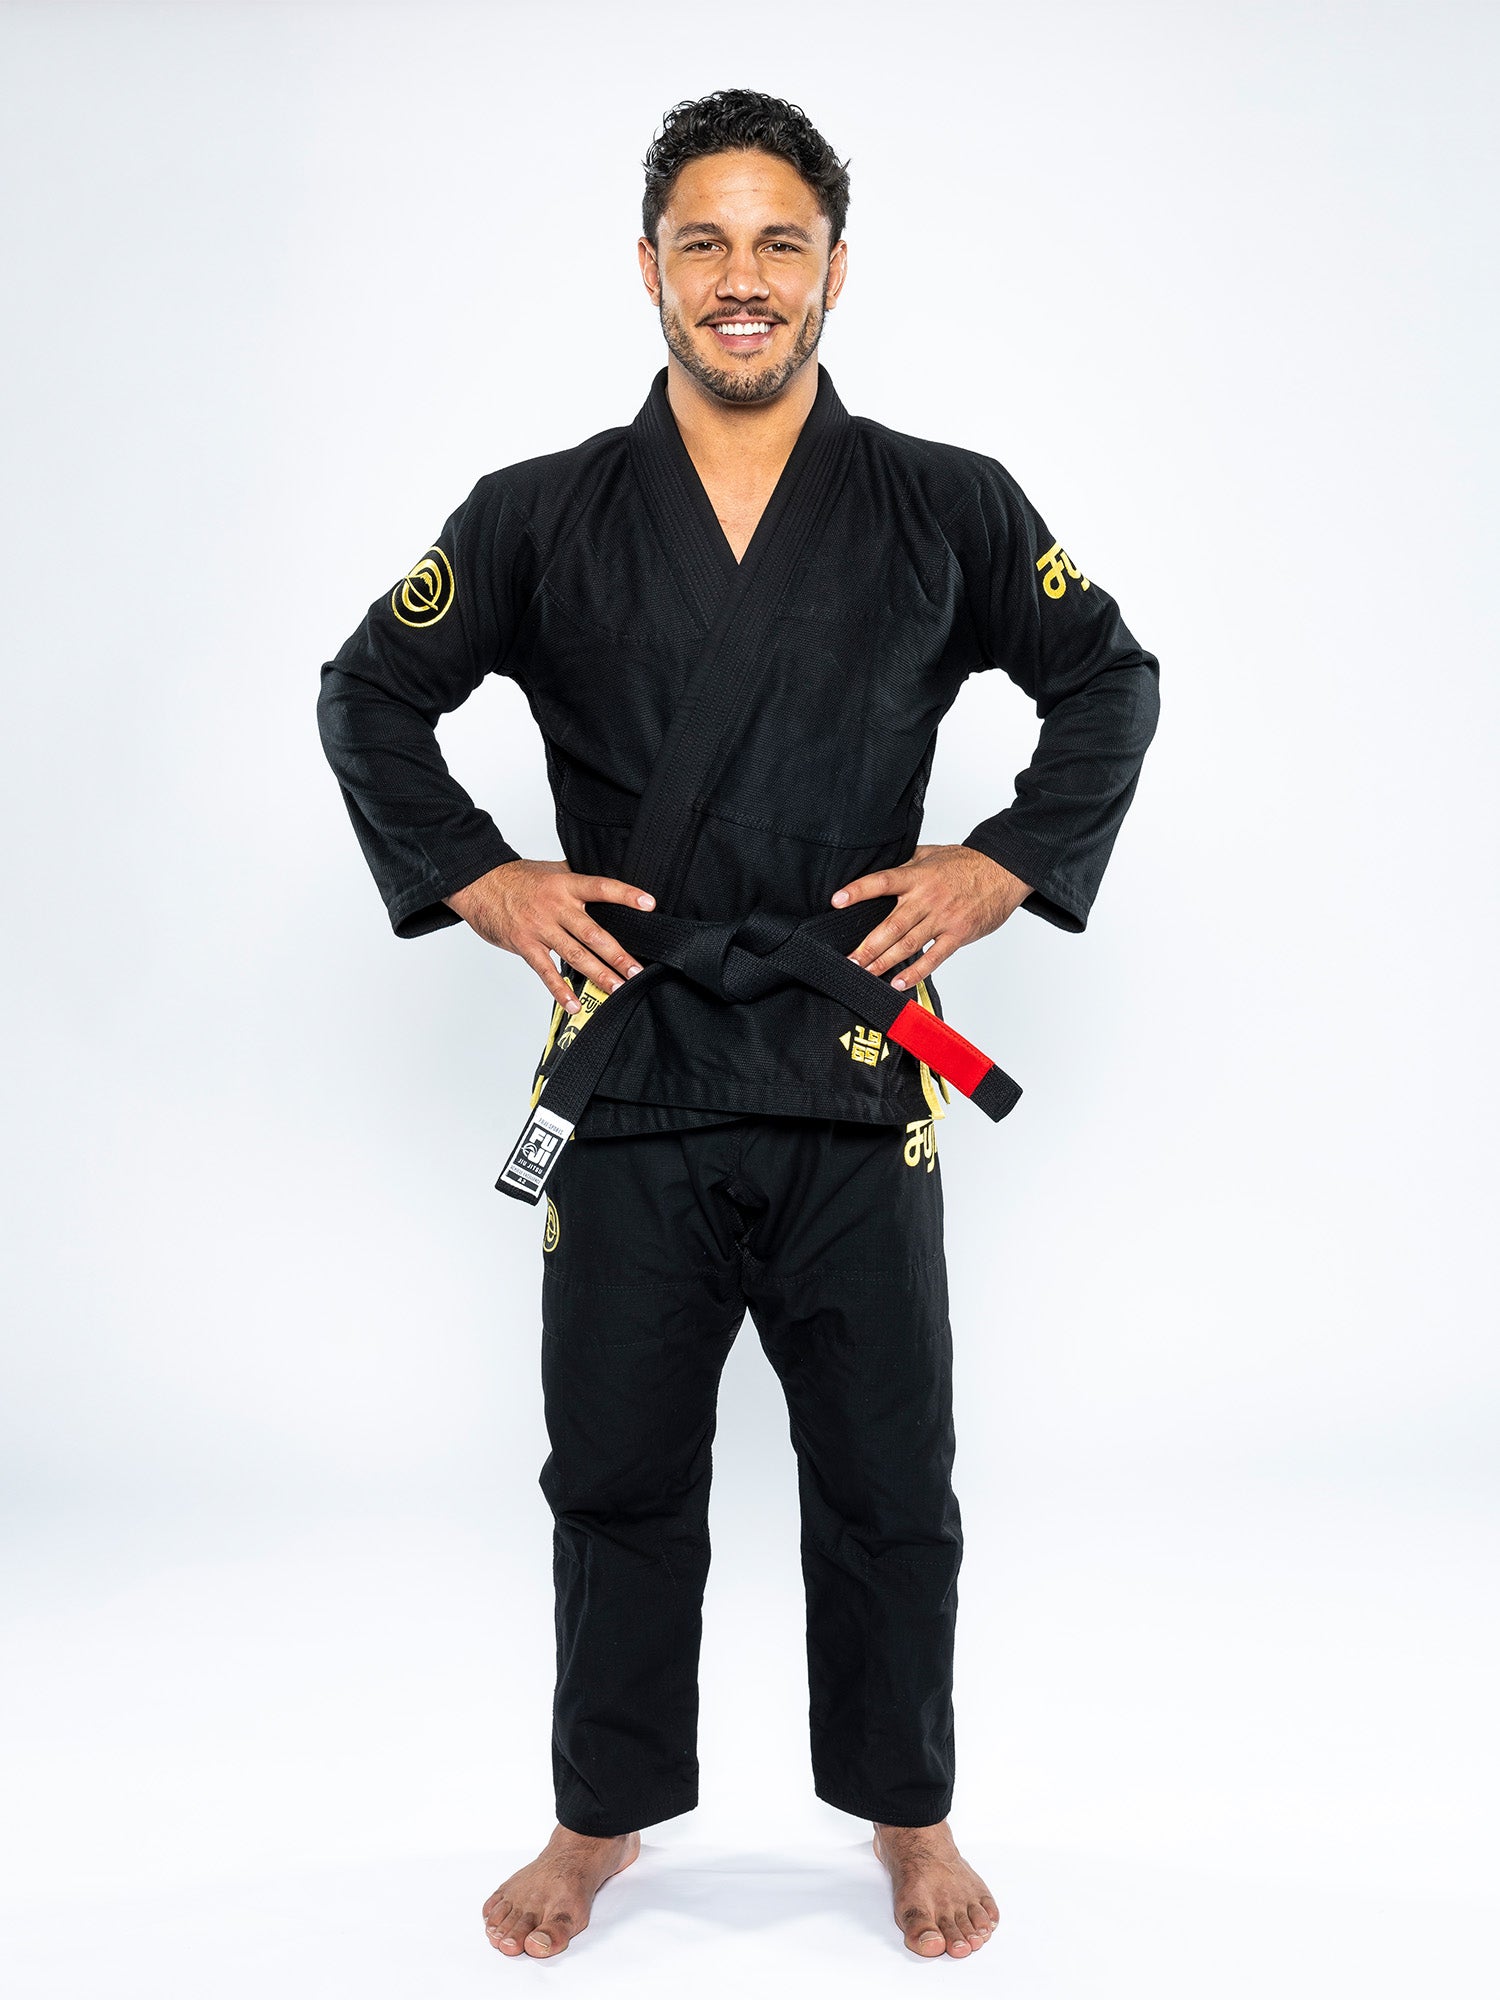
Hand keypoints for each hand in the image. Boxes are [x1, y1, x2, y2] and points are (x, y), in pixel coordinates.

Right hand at [444, 860, 655, 1013]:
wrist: (479, 884)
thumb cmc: (518, 878)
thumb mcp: (552, 871)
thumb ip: (577, 880)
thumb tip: (606, 884)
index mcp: (566, 885)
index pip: (602, 887)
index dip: (626, 894)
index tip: (649, 904)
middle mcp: (556, 907)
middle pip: (592, 932)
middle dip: (617, 954)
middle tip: (637, 971)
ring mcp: (540, 927)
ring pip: (574, 954)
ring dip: (598, 974)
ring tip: (617, 988)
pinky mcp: (525, 945)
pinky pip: (545, 971)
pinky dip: (560, 990)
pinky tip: (575, 1004)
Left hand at [831, 844, 1032, 989]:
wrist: (1003, 872)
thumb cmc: (966, 863)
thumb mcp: (931, 854)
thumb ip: (905, 865)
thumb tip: (877, 868)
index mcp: (918, 876)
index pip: (882, 882)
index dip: (859, 890)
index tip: (837, 901)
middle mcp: (927, 898)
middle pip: (892, 925)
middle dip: (868, 945)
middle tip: (849, 961)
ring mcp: (943, 918)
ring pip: (908, 944)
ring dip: (884, 961)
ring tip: (865, 973)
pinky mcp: (957, 935)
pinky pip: (933, 958)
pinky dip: (915, 972)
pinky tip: (898, 983)